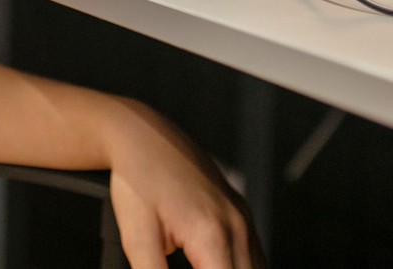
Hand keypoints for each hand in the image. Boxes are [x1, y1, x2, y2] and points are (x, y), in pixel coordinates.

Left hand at [103, 100, 261, 268]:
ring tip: (200, 266)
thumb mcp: (137, 238)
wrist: (142, 137)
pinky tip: (218, 268)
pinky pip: (254, 255)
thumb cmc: (137, 180)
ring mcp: (243, 216)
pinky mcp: (241, 212)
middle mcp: (236, 225)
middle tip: (191, 268)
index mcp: (211, 234)